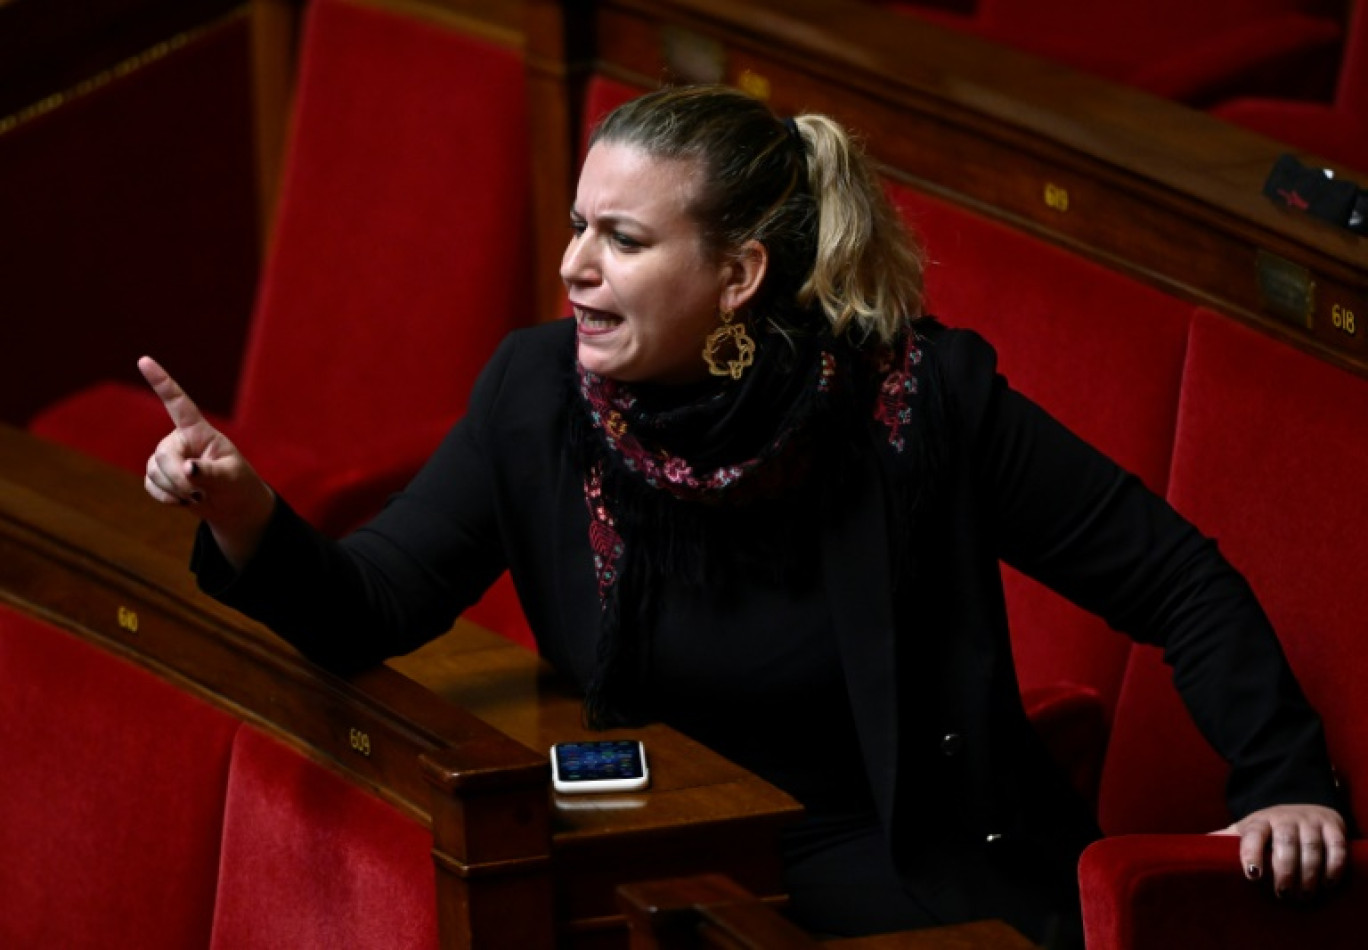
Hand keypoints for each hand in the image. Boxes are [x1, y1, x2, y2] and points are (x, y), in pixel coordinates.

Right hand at [139, 356, 275, 568]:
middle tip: (198, 494)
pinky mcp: (159, 474)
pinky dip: (166, 497)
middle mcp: (179, 439)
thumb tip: (187, 469)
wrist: (231, 504)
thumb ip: (210, 472)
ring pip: (154, 471)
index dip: (161, 381)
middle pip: (163, 455)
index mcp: (199, 431)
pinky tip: (183, 500)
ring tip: (198, 495)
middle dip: (176, 478)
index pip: (178, 402)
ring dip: (175, 490)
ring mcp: (167, 456)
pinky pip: (150, 484)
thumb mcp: (231, 477)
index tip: (144, 360)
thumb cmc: (237, 484)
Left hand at [1214, 803, 1347, 897]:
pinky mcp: (1332, 826)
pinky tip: (1328, 883)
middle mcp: (1284, 819)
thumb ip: (1223, 840)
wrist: (1299, 803)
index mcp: (1258, 822)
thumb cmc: (1267, 827)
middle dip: (1285, 871)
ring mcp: (1309, 821)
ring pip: (1310, 846)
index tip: (1252, 874)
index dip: (1251, 853)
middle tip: (1283, 894)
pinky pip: (1336, 846)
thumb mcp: (1244, 830)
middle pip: (1284, 843)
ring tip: (1304, 895)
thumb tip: (1187, 848)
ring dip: (1309, 873)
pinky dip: (1334, 865)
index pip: (1253, 835)